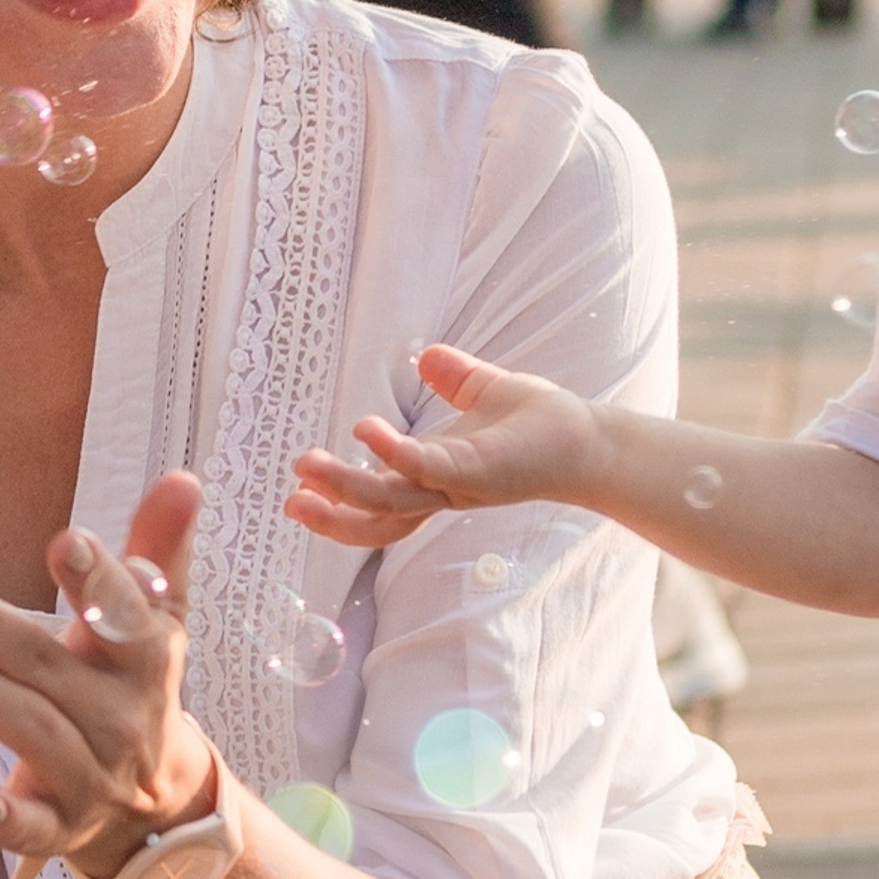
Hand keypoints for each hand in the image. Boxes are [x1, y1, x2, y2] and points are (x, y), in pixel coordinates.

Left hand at [0, 472, 216, 878]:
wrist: (158, 803)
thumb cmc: (136, 686)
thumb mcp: (157, 621)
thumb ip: (160, 551)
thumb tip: (183, 478)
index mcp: (146, 657)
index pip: (126, 614)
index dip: (98, 579)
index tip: (63, 542)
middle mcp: (122, 715)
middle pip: (50, 665)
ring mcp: (92, 773)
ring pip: (31, 729)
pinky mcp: (63, 827)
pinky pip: (36, 827)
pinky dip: (10, 819)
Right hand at [287, 344, 594, 545]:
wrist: (588, 438)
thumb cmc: (539, 424)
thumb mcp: (484, 392)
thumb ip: (453, 378)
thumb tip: (426, 358)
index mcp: (431, 477)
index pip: (377, 502)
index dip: (339, 500)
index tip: (299, 484)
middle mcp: (439, 490)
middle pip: (375, 520)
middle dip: (330, 514)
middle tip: (290, 500)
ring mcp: (457, 485)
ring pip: (390, 502)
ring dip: (345, 488)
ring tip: (306, 468)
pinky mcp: (480, 473)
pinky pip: (427, 469)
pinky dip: (394, 453)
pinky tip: (367, 431)